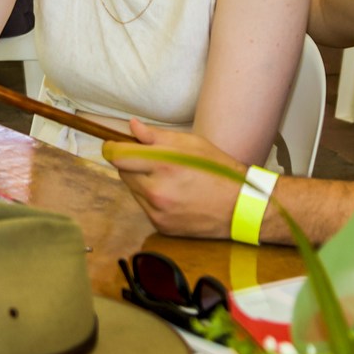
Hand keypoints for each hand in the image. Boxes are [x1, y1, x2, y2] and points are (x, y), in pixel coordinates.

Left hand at [102, 120, 243, 241]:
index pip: (118, 156)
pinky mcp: (160, 226)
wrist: (240, 208)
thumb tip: (132, 127)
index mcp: (164, 166)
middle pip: (122, 172)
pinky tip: (172, 194)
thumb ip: (157, 136)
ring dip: (141, 181)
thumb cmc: (218, 171)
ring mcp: (158, 212)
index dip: (112, 147)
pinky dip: (151, 198)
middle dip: (131, 163)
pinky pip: (144, 206)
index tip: (112, 143)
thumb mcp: (191, 144)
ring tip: (167, 178)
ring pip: (132, 189)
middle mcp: (157, 191)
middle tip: (152, 160)